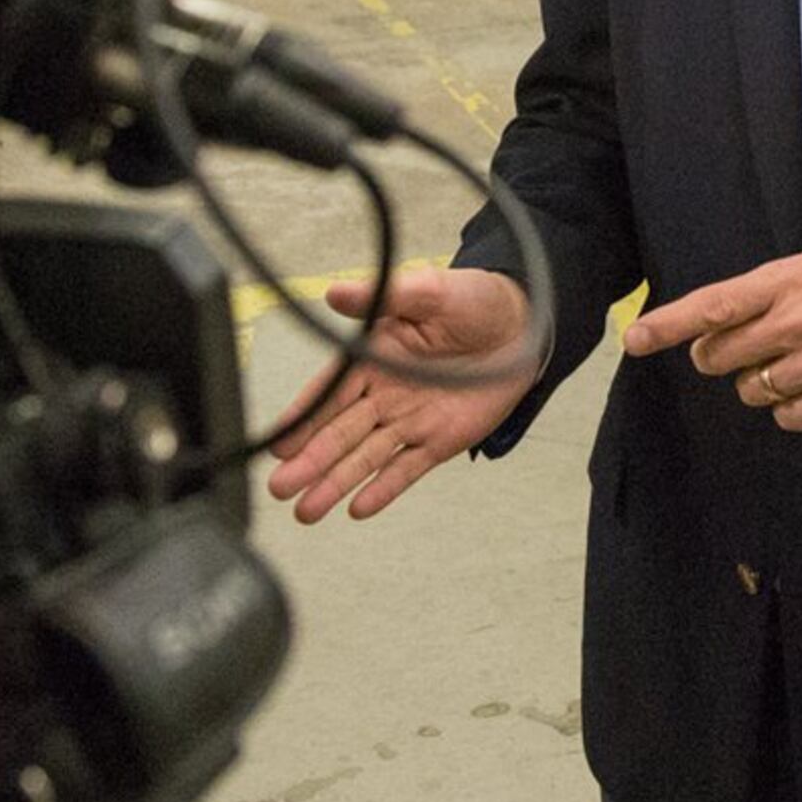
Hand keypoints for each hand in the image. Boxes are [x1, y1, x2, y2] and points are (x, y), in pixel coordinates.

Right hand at [266, 267, 534, 523]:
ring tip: (306, 511)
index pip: (329, 391)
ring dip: (335, 483)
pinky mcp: (437, 441)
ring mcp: (408, 420)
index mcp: (371, 357)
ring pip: (364, 457)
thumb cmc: (472, 300)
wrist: (523, 326)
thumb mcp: (428, 290)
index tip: (279, 442)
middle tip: (279, 488)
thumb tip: (335, 292)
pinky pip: (405, 469)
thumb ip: (383, 296)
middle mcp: (382, 393)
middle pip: (339, 432)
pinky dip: (383, 489)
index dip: (303, 417)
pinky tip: (357, 509)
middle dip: (310, 461)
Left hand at [625, 248, 801, 432]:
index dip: (669, 325)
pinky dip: (790, 408)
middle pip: (721, 356)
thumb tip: (729, 319)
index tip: (635, 340)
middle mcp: (799, 321)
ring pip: (753, 389)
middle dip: (718, 358)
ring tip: (797, 365)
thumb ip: (777, 290)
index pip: (714, 305)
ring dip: (761, 383)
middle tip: (741, 352)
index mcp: (791, 281)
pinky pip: (787, 416)